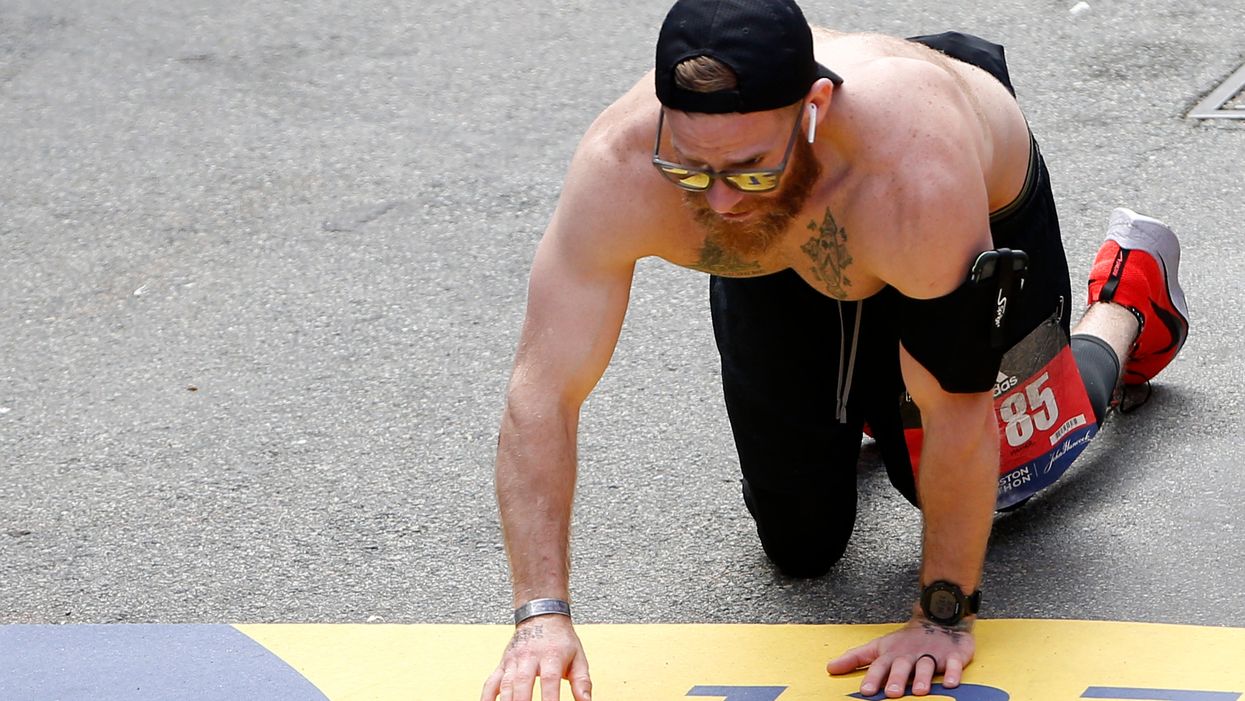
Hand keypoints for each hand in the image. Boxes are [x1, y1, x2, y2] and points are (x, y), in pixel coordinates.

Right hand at [481, 615, 591, 700]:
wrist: (542, 614)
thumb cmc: (561, 640)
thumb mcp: (578, 658)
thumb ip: (582, 683)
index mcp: (551, 655)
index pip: (549, 679)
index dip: (549, 699)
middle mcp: (529, 656)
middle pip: (523, 682)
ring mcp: (513, 660)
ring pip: (506, 684)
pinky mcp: (503, 664)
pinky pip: (490, 683)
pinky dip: (486, 698)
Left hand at [826, 617, 974, 697]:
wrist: (937, 618)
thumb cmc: (905, 640)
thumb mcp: (878, 646)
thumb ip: (855, 658)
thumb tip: (830, 668)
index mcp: (892, 653)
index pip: (880, 665)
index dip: (873, 677)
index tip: (866, 691)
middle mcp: (910, 654)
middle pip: (903, 667)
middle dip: (898, 679)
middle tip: (893, 693)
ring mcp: (932, 654)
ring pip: (927, 666)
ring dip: (924, 678)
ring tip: (921, 691)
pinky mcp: (953, 655)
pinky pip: (954, 664)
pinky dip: (954, 673)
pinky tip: (952, 684)